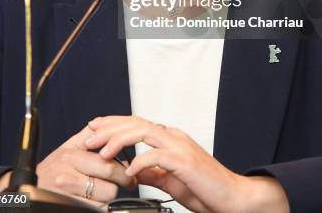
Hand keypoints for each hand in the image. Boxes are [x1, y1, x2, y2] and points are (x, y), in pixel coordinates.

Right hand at [36, 123, 135, 203]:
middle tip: (128, 184)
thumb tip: (101, 122)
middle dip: (122, 183)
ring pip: (104, 199)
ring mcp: (66, 194)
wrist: (27, 190)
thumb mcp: (66, 149)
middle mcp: (68, 174)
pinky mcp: (66, 206)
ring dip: (108, 197)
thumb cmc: (50, 170)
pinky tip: (94, 201)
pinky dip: (98, 207)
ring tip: (104, 192)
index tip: (129, 172)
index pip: (107, 163)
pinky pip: (94, 209)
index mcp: (71, 156)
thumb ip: (85, 136)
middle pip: (108, 182)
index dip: (123, 170)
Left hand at [85, 116, 288, 212]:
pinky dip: (139, 161)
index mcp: (170, 138)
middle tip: (88, 137)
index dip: (113, 123)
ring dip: (119, 140)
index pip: (136, 122)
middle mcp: (173, 136)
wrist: (233, 198)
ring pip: (143, 131)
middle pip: (135, 122)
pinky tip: (128, 171)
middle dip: (109, 128)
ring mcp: (180, 146)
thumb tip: (133, 168)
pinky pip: (156, 155)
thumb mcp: (171, 179)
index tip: (93, 128)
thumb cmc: (205, 189)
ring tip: (102, 151)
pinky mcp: (184, 161)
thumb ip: (153, 171)